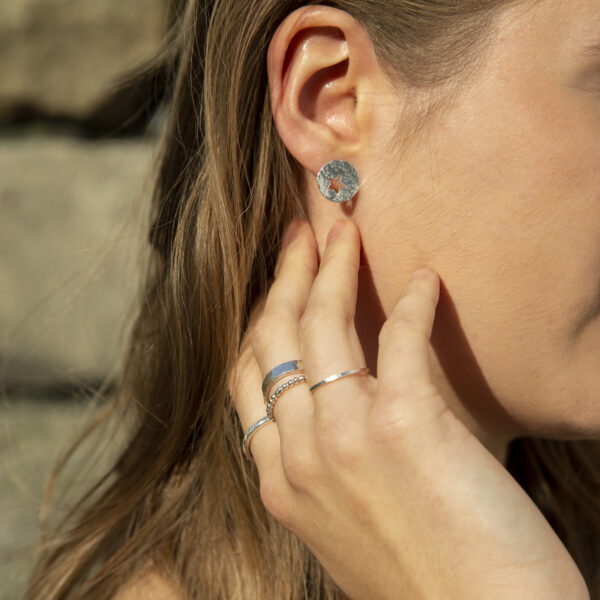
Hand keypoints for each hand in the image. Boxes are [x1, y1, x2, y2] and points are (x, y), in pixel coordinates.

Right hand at [228, 218, 588, 599]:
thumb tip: (337, 404)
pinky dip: (414, 303)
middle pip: (275, 338)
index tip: (277, 286)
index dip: (259, 320)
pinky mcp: (404, 426)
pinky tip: (426, 281)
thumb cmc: (422, 581)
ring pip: (321, 326)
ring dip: (333, 268)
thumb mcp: (343, 523)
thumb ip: (325, 465)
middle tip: (301, 233)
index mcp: (279, 481)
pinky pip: (400, 339)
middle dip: (285, 275)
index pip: (248, 377)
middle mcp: (298, 453)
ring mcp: (344, 437)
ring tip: (343, 232)